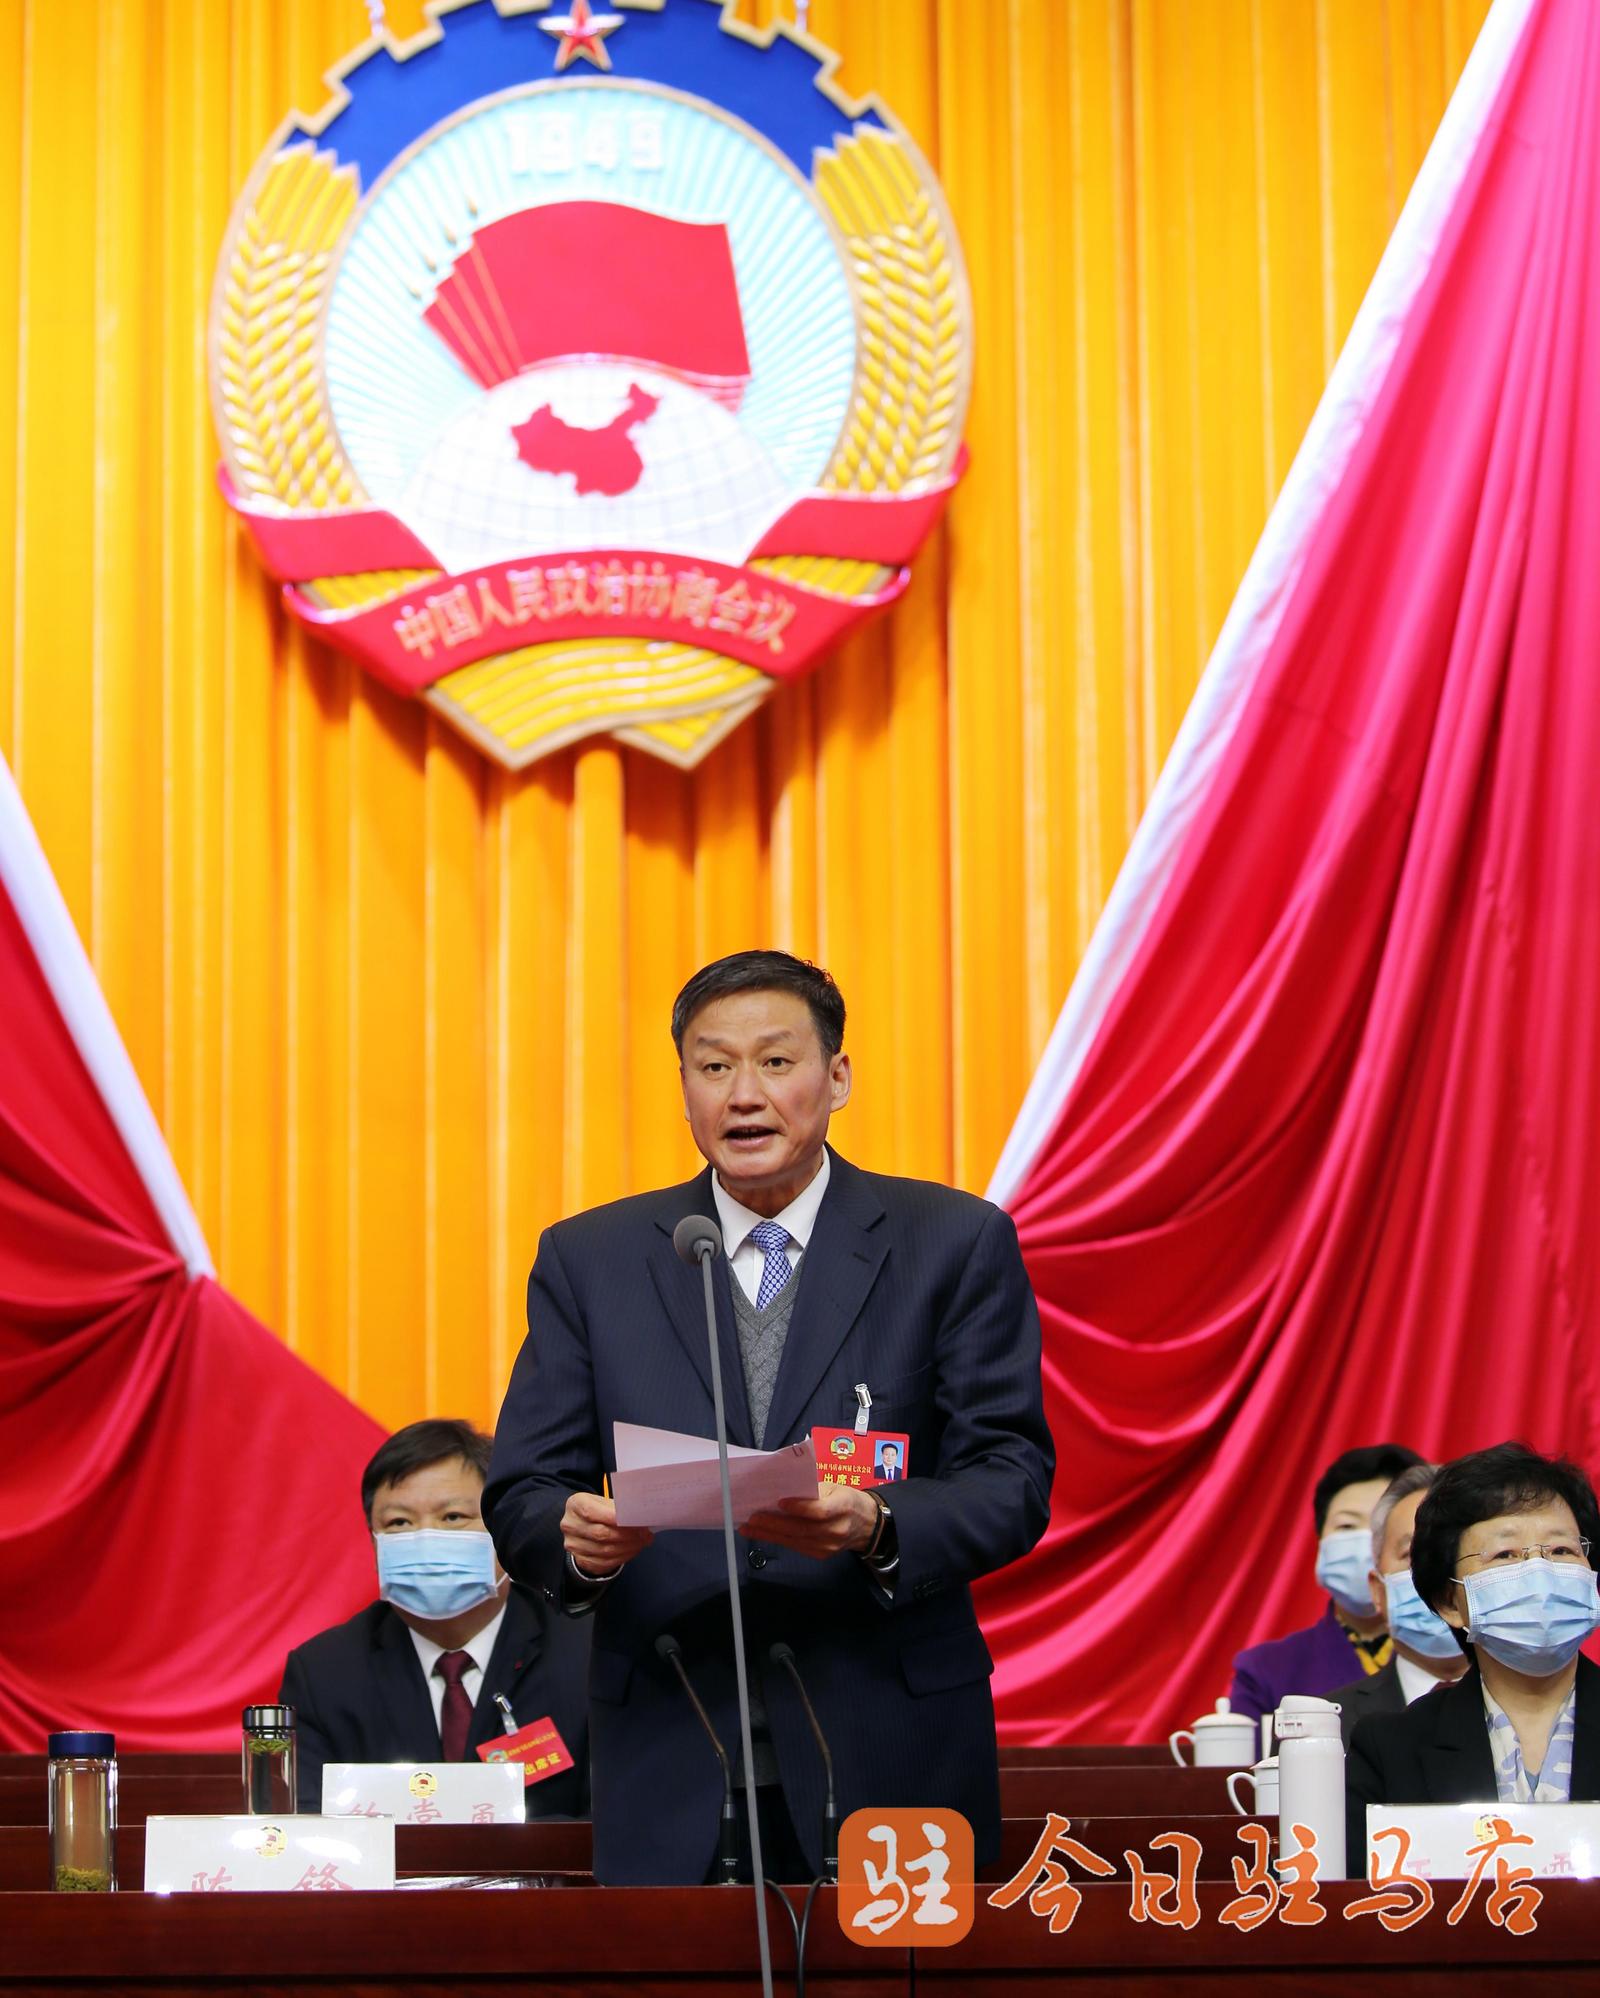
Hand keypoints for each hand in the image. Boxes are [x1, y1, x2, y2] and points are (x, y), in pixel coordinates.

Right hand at [561, 1492, 653, 1577]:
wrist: (582, 1524)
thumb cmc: (598, 1509)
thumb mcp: (604, 1501)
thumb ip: (618, 1508)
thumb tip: (639, 1517)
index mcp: (575, 1505)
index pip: (592, 1512)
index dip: (614, 1518)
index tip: (635, 1521)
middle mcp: (570, 1525)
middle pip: (600, 1534)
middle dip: (627, 1535)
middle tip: (645, 1534)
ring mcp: (573, 1545)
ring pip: (604, 1551)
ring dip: (627, 1548)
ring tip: (642, 1542)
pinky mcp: (580, 1559)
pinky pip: (603, 1563)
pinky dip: (621, 1558)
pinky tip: (632, 1550)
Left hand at [740, 1483, 878, 1560]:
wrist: (866, 1525)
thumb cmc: (847, 1499)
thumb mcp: (835, 1486)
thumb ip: (813, 1489)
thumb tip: (783, 1488)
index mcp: (843, 1506)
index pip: (820, 1511)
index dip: (800, 1508)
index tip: (780, 1502)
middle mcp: (836, 1530)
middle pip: (801, 1529)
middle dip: (774, 1524)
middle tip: (753, 1518)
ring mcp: (828, 1546)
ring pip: (794, 1541)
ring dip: (768, 1534)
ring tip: (748, 1528)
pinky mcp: (820, 1555)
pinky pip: (796, 1547)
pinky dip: (777, 1539)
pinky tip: (762, 1534)